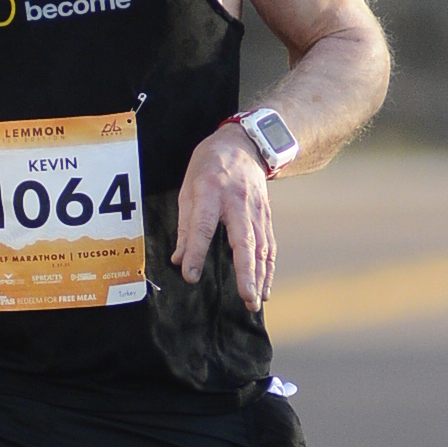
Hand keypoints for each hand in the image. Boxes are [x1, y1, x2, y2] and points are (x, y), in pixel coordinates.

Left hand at [173, 125, 275, 310]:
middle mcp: (238, 202)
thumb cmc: (209, 166)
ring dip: (260, 276)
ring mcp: (257, 210)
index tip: (190, 276)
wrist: (243, 144)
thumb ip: (186, 225)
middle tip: (246, 298)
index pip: (204, 226)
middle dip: (246, 272)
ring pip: (261, 247)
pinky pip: (269, 245)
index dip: (196, 252)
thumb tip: (179, 260)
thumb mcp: (188, 188)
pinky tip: (264, 287)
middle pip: (245, 241)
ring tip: (255, 301)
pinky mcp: (267, 216)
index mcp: (211, 191)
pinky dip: (268, 268)